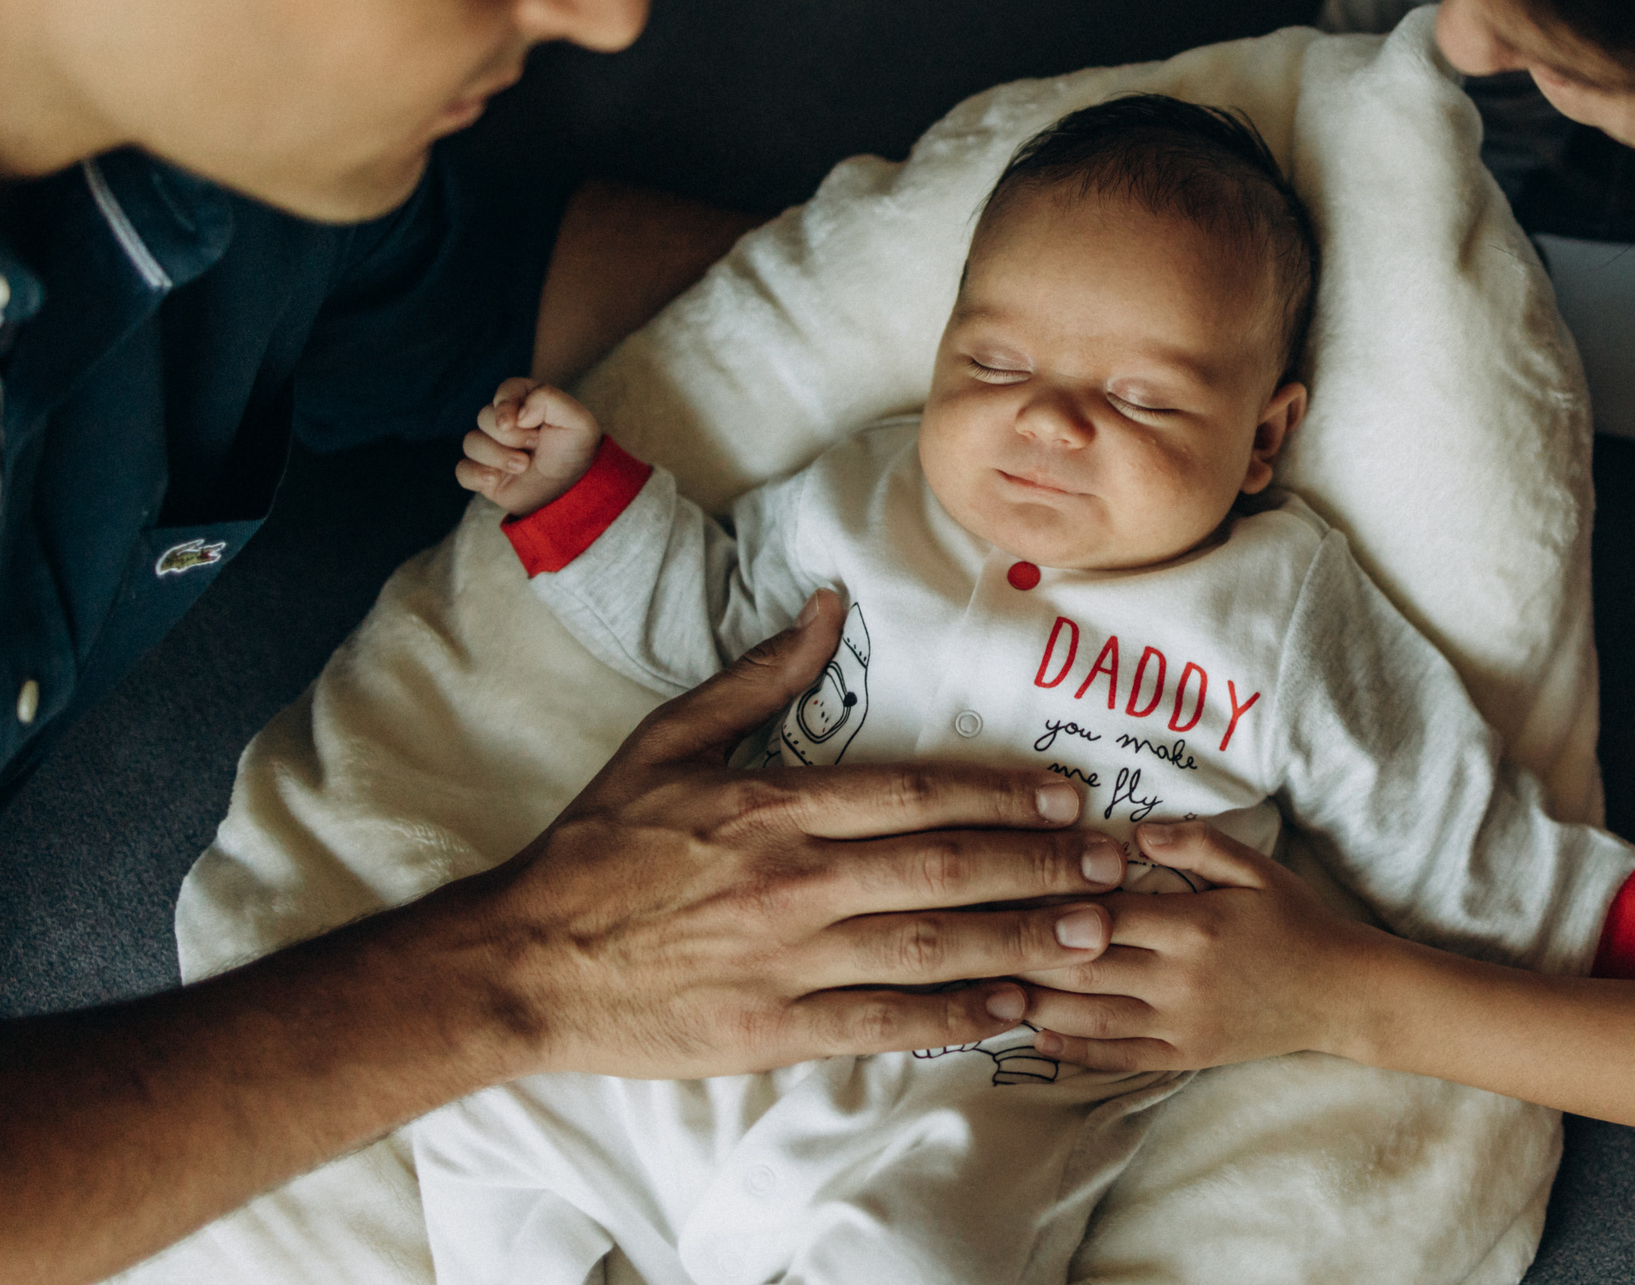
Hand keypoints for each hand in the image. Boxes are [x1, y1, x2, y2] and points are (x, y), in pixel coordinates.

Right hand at [445, 589, 1130, 1076]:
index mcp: (778, 805)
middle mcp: (797, 881)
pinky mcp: (772, 1030)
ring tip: (1092, 931)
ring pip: (932, 946)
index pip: (919, 792)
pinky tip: (1012, 1006)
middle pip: (948, 867)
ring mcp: (789, 960)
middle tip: (1113, 864)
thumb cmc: (598, 847)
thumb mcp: (668, 740)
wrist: (522, 961)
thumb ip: (758, 676)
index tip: (1068, 792)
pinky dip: (953, 1016)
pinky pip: (884, 1024)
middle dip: (1041, 864)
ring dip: (1022, 936)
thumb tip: (826, 606)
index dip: (1004, 791)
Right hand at [458, 376, 602, 515]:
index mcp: (528, 404)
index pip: (506, 390)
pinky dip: (475, 474)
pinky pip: (463, 470)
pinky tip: (494, 480)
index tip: (517, 422)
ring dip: (496, 456)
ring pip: (471, 442)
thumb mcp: (578, 422)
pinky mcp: (484, 473)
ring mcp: (493, 449)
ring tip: (523, 467)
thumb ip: (550, 400)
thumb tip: (518, 412)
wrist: (573, 493)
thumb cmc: (576, 454)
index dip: (506, 404)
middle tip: (534, 446)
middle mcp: (506, 424)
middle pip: (484, 417)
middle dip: (509, 435)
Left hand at [1019, 821, 1371, 1073]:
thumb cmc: (1295, 920)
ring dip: (1036, 1000)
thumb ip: (1194, 843)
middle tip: (970, 935)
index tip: (1003, 886)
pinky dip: (1074, 1049)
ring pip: (1091, 1013)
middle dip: (1025, 950)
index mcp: (1193, 923)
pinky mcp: (1184, 1055)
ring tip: (985, 985)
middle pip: (1085, 963)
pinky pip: (1120, 1055)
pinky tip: (1037, 1033)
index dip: (1049, 899)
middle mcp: (1180, 977)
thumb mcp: (1254, 867)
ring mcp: (1181, 1022)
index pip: (1103, 911)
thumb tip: (1133, 830)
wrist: (1341, 992)